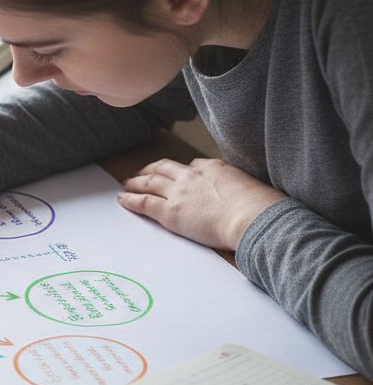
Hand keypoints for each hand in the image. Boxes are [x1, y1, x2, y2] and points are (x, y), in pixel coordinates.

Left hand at [117, 157, 286, 251]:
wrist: (254, 218)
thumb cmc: (260, 209)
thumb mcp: (252, 187)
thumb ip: (239, 187)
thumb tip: (244, 195)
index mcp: (214, 168)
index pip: (193, 165)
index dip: (182, 170)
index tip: (177, 174)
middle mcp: (192, 175)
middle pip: (164, 168)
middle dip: (150, 170)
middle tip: (141, 174)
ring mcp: (179, 192)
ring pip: (150, 182)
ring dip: (135, 182)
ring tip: (127, 184)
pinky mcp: (170, 211)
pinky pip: (144, 202)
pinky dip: (131, 199)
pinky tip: (123, 199)